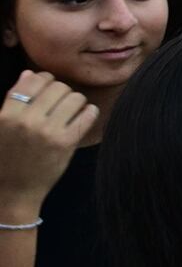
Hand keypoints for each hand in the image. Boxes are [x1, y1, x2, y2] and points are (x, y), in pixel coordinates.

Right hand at [0, 71, 94, 219]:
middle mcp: (27, 121)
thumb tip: (28, 73)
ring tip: (71, 112)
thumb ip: (12, 100)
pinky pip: (88, 114)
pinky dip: (89, 113)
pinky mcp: (66, 143)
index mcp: (7, 115)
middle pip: (58, 86)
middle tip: (60, 103)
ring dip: (76, 102)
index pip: (33, 80)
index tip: (48, 88)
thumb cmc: (5, 158)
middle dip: (62, 92)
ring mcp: (48, 132)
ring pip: (75, 97)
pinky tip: (83, 118)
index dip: (44, 79)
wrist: (12, 193)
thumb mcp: (0, 127)